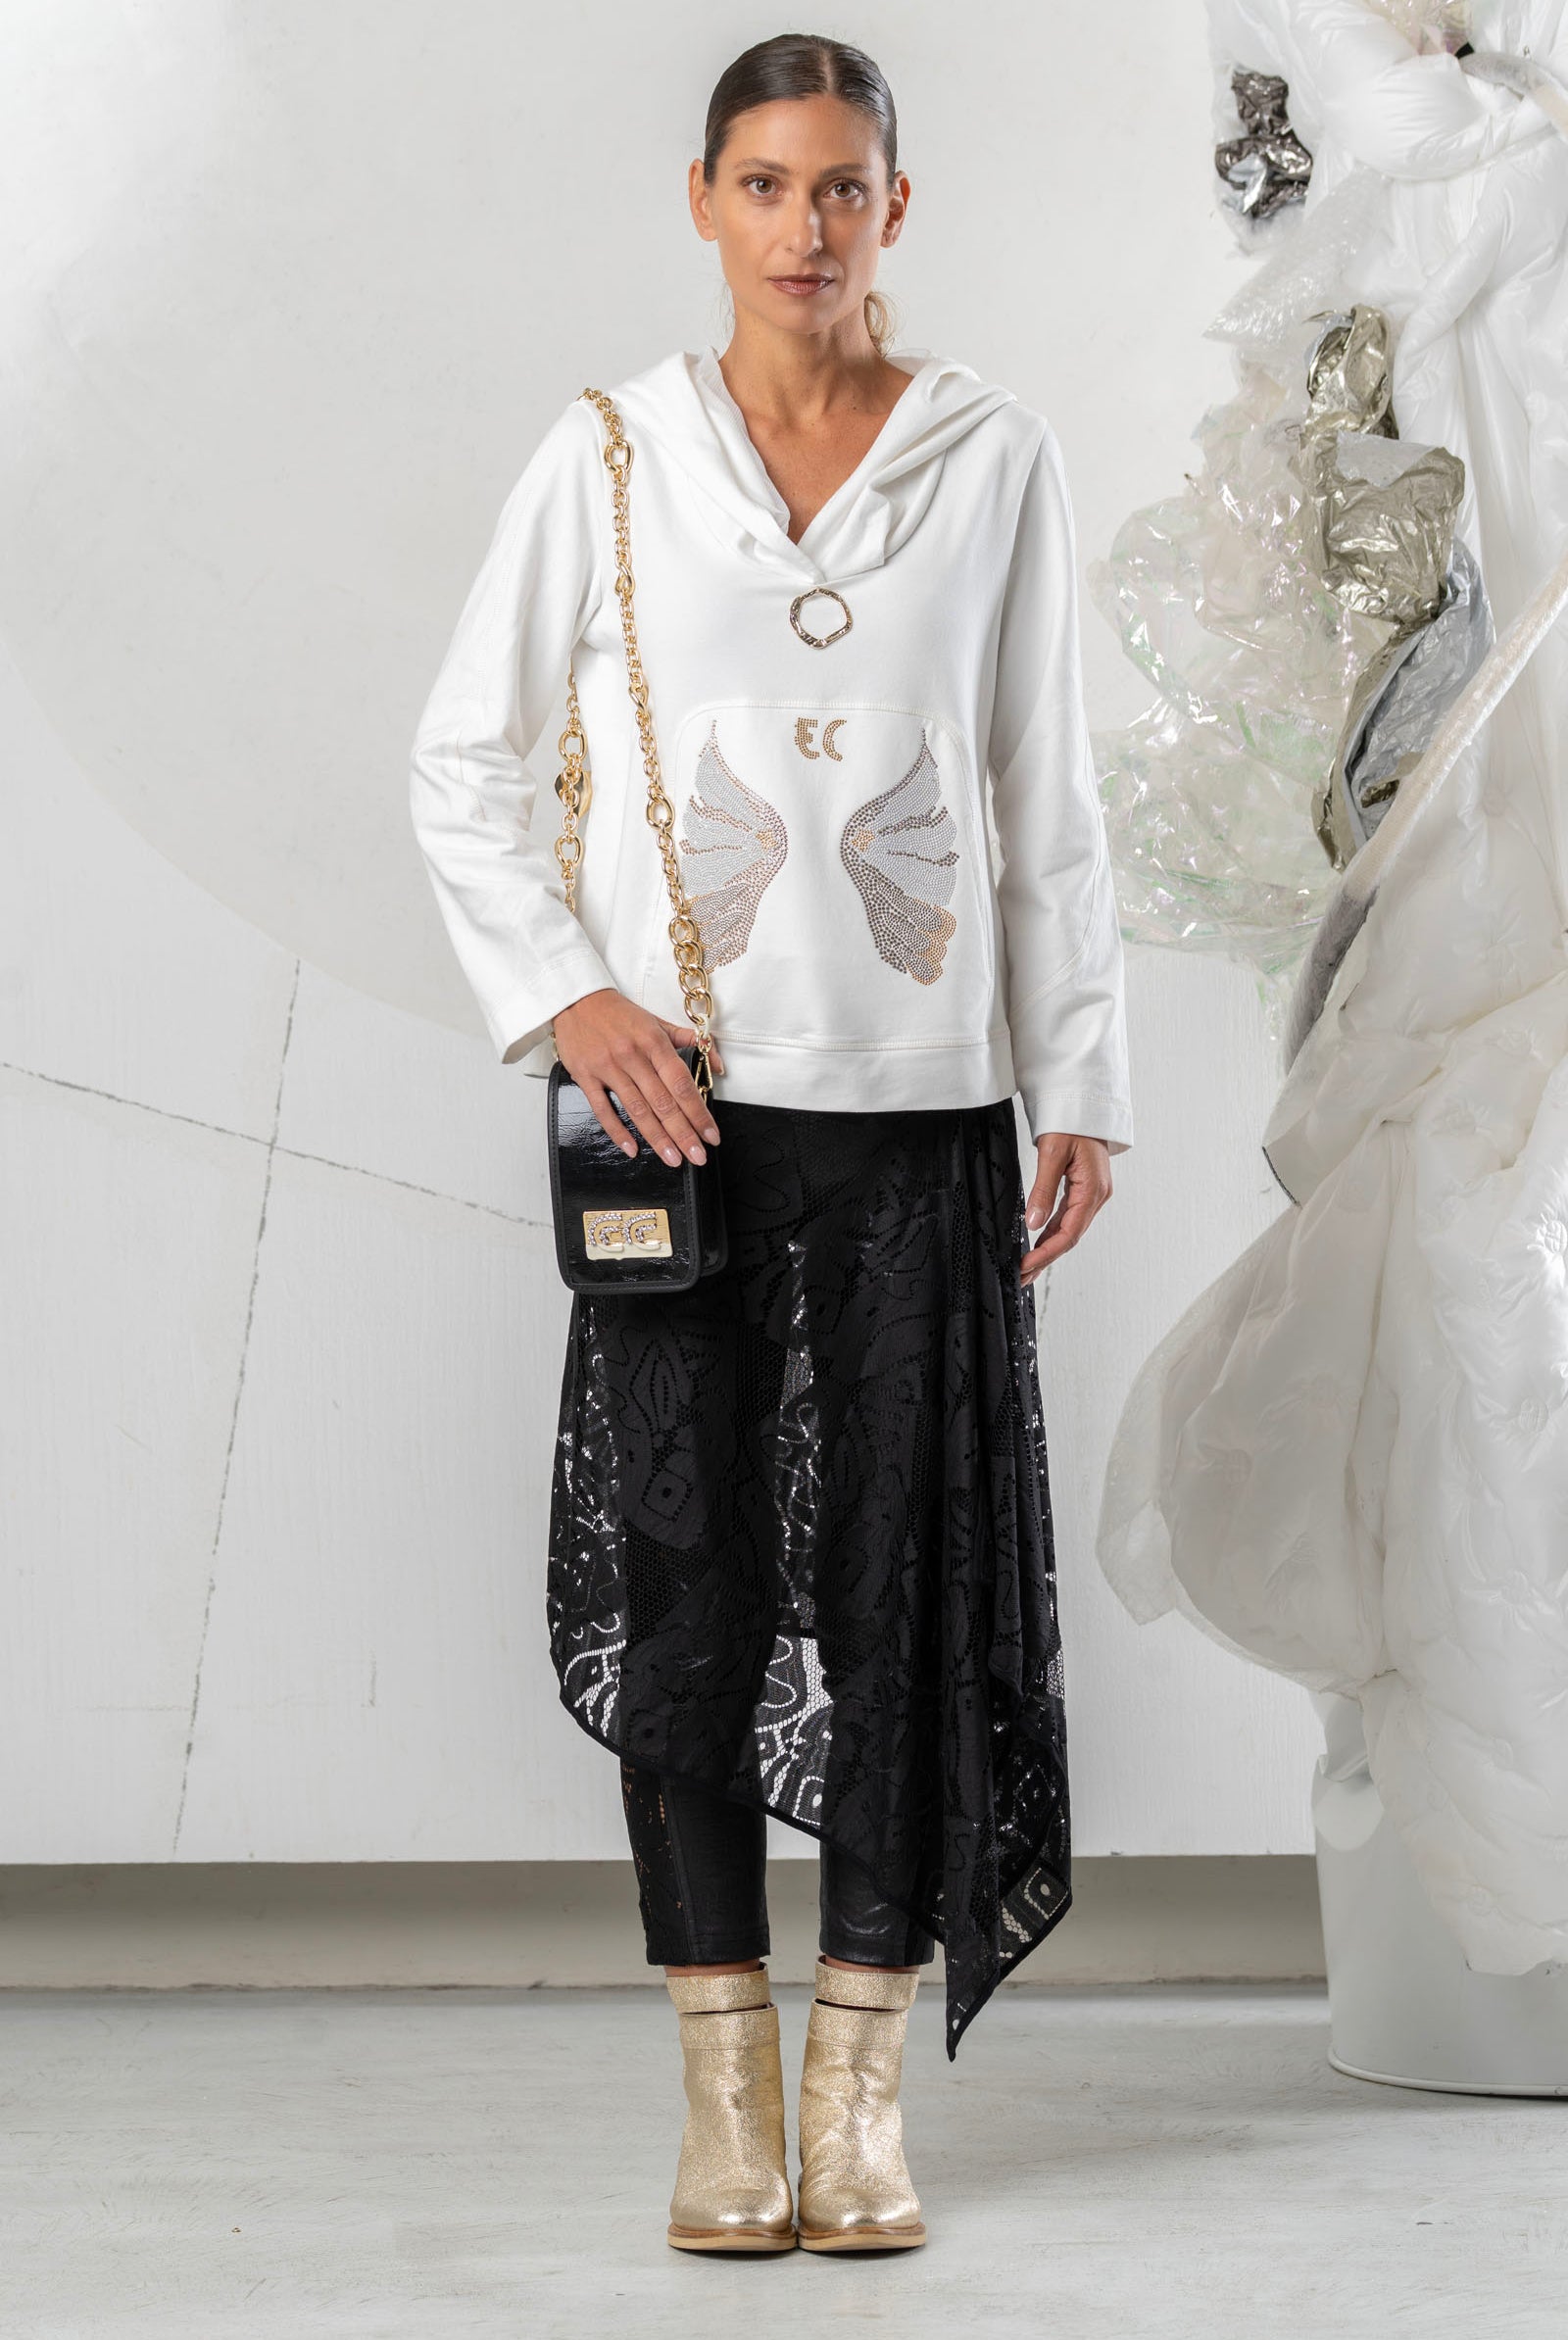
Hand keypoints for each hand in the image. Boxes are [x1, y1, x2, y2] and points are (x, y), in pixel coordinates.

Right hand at [551, 989, 723, 1166]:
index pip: (682, 1084)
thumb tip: (717, 1065)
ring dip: (657, 1138)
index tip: (711, 1135)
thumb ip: (688, 1042)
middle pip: (663, 1102)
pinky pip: (602, 1108)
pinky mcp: (585, 1075)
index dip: (699, 1112)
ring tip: (673, 1159)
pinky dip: (617, 1131)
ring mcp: (608, 1067)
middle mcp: (633, 1056)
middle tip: (697, 1156)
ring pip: (637, 1109)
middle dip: (683, 1133)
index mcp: (654, 1042)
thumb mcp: (656, 1022)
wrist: (576, 999)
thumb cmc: (619, 1014)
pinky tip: (632, 1149)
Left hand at [1020, 1132, 1112, 1287]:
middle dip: (1045, 1259)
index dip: (1047, 1253)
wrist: (1084, 1104)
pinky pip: (1067, 1217)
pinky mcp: (1084, 1190)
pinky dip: (1052, 1233)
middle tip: (1021, 1277)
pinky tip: (1038, 1244)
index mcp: (1093, 1190)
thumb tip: (1033, 1224)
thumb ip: (1043, 1190)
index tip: (1026, 1266)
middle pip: (1070, 1237)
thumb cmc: (1071, 1123)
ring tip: (1026, 1267)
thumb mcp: (1052, 1154)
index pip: (1069, 1233)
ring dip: (1048, 1249)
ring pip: (1068, 1230)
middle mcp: (1096, 1196)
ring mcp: (1092, 1194)